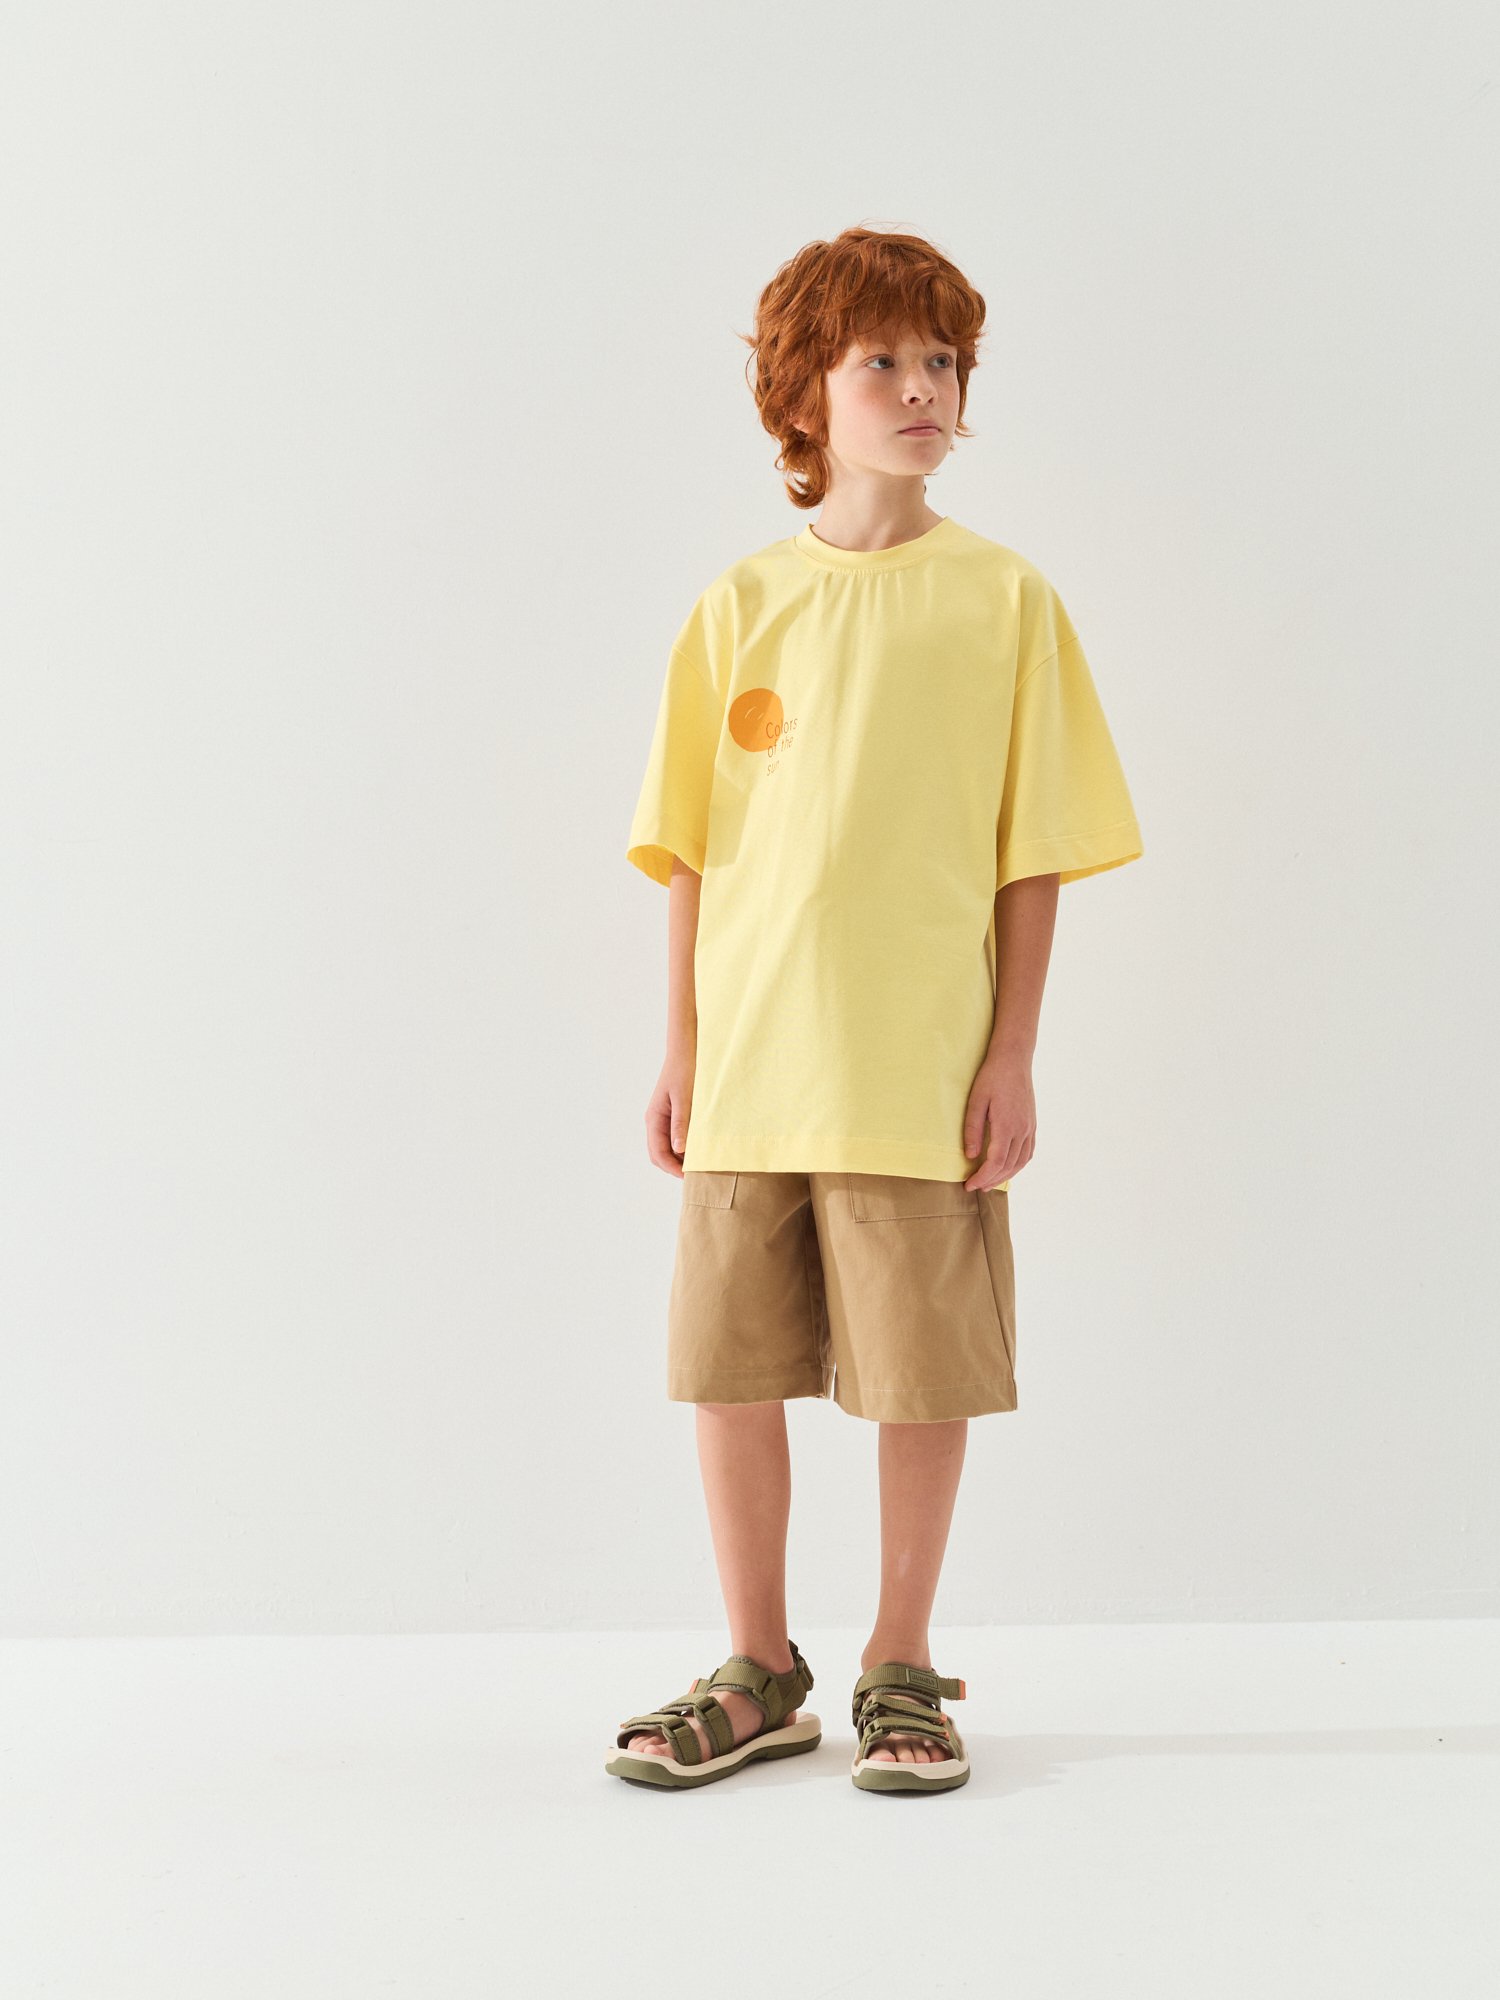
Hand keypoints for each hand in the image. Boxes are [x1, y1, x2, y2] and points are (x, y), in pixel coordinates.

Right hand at [646, 1046, 695, 1176]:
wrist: (686, 1050)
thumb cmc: (685, 1071)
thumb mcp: (685, 1098)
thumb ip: (681, 1124)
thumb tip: (679, 1150)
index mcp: (654, 1119)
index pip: (658, 1153)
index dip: (672, 1168)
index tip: (689, 1177)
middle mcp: (654, 1121)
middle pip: (659, 1155)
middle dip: (674, 1167)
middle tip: (696, 1173)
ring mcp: (662, 1119)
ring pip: (666, 1148)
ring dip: (679, 1158)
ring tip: (699, 1162)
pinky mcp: (672, 1115)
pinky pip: (673, 1138)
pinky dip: (683, 1147)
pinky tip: (699, 1147)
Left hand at [961, 1051, 1035, 1190]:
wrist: (1014, 1059)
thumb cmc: (992, 1077)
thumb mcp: (975, 1101)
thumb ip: (973, 1130)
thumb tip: (970, 1155)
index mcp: (1007, 1126)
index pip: (995, 1162)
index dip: (981, 1177)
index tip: (968, 1184)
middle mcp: (1022, 1130)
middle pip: (1008, 1166)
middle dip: (991, 1180)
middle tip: (976, 1186)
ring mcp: (1030, 1128)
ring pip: (1021, 1162)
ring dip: (1005, 1175)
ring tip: (990, 1182)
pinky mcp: (1032, 1124)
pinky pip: (1028, 1152)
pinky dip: (1018, 1165)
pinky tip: (1008, 1167)